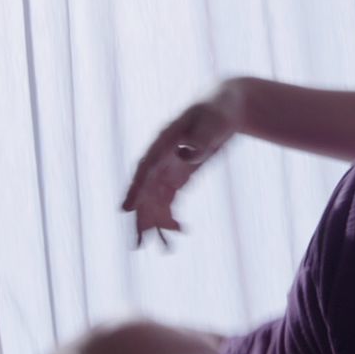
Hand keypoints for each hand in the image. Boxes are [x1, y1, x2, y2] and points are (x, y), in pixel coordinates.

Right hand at [122, 78, 245, 248]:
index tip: (126, 210)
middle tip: (138, 243)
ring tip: (162, 247)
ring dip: (155, 222)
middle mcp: (162, 157)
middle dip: (141, 216)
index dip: (135, 190)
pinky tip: (180, 231)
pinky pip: (170, 199)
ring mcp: (169, 167)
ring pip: (156, 199)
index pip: (146, 168)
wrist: (228, 106)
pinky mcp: (180, 174)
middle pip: (146, 189)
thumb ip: (200, 137)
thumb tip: (187, 154)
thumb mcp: (213, 120)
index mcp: (164, 141)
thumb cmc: (219, 110)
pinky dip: (172, 216)